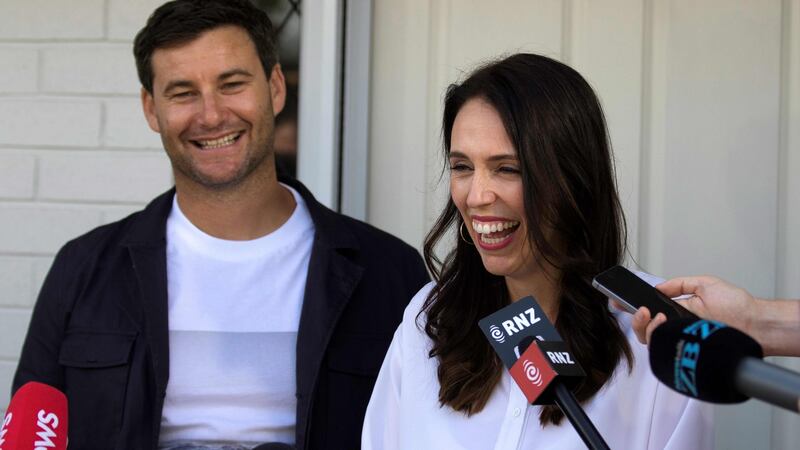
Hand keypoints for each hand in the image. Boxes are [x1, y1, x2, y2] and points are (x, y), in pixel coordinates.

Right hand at [629, 275, 755, 345]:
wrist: (756, 323)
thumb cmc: (737, 306)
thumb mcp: (705, 284)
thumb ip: (679, 285)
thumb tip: (658, 287)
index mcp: (678, 310)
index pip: (649, 310)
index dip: (631, 306)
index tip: (618, 300)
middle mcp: (677, 327)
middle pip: (644, 328)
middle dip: (634, 318)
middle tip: (640, 309)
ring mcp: (681, 340)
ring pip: (650, 340)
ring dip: (645, 327)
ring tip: (653, 316)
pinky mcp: (686, 351)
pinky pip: (663, 348)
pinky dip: (658, 336)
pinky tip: (664, 325)